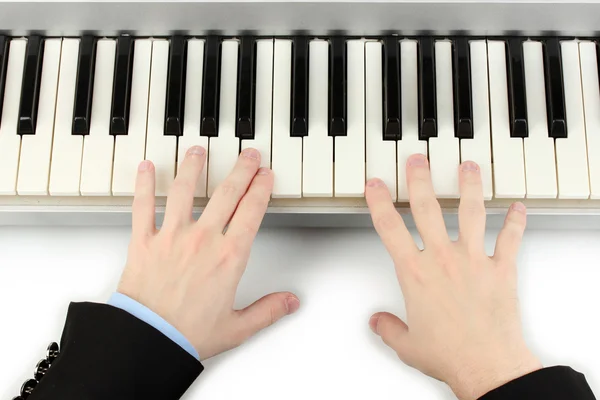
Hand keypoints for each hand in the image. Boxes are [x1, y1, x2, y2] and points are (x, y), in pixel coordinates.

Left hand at [116, 146, 299, 359]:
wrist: (149, 341)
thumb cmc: (189, 334)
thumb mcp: (237, 326)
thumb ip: (268, 310)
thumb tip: (291, 301)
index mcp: (229, 257)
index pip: (252, 211)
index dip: (261, 189)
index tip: (266, 176)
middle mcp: (203, 239)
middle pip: (227, 193)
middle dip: (241, 170)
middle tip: (248, 155)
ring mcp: (173, 236)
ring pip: (186, 190)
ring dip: (194, 166)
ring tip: (199, 149)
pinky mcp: (145, 241)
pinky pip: (143, 206)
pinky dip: (144, 184)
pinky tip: (147, 167)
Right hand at [365, 154, 541, 399]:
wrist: (486, 365)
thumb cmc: (449, 354)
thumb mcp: (407, 344)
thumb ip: (388, 327)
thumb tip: (378, 322)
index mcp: (415, 273)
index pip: (389, 228)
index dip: (379, 202)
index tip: (374, 185)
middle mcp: (442, 259)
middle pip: (427, 208)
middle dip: (420, 179)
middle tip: (417, 160)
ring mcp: (474, 260)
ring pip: (471, 212)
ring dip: (469, 186)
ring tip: (468, 167)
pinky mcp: (501, 269)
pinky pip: (510, 239)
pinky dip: (516, 222)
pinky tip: (518, 208)